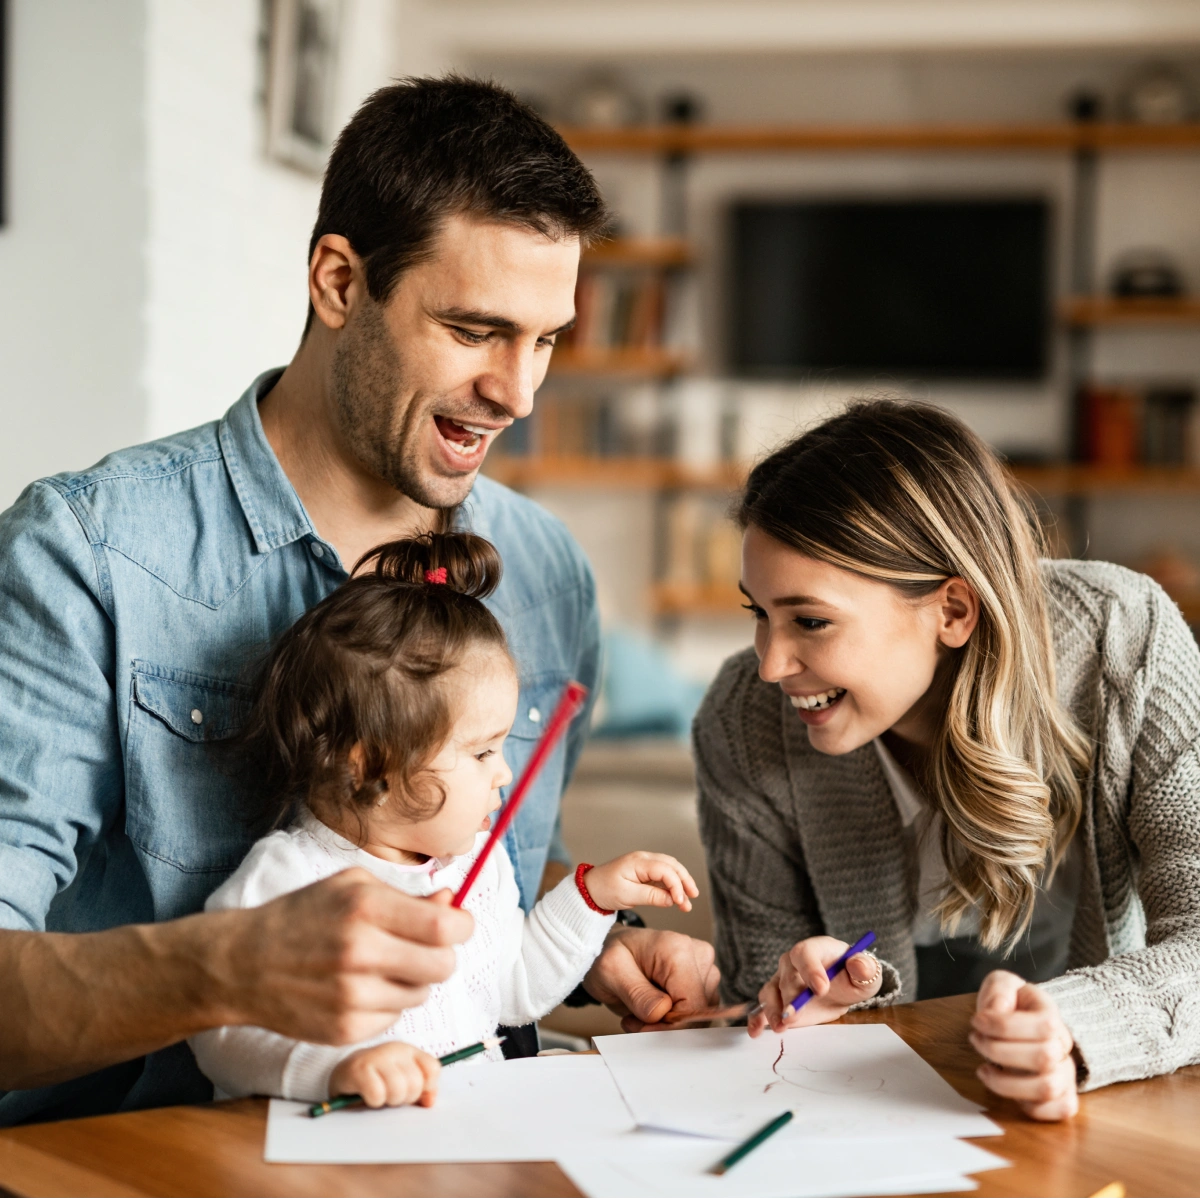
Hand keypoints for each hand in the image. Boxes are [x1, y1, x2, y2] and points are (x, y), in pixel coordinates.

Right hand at [212, 871, 472, 1044]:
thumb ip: (406, 897)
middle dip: (442, 955)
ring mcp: (352, 997)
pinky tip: (359, 987)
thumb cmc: (302, 916)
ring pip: (422, 994)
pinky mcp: (345, 1030)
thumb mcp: (351, 887)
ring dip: (413, 980)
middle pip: (443, 966)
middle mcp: (361, 953)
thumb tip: (453, 905)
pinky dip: (387, 1002)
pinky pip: (395, 1017)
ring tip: (381, 964)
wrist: (241, 964)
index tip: (458, 924)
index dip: (462, 926)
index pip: (444, 927)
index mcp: (365, 909)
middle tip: (424, 947)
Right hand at [329, 1041, 440, 1107]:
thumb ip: (421, 1089)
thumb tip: (429, 1101)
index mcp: (409, 1051)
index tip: (413, 1093)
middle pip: (415, 1084)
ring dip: (389, 1101)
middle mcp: (395, 1050)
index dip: (426, 1088)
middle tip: (392, 1096)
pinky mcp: (359, 1069)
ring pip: (398, 1090)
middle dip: (405, 1098)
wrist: (344, 1073)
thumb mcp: (402, 1080)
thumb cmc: (377, 1079)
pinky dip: (374, 1101)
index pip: (433, 1069)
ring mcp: (377, 1057)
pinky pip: (377, 1094)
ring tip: (381, 1095)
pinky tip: (367, 1095)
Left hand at [583, 852, 698, 913]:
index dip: (676, 885)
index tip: (680, 901)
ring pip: (670, 868)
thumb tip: (671, 899)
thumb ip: (651, 896)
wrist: (589, 889)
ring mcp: (644, 864)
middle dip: (685, 880)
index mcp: (638, 862)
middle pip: (672, 864)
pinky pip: (663, 875)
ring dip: (680, 883)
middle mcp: (644, 859)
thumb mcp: (627, 896)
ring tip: (687, 900)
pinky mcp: (644, 872)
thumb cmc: (604, 890)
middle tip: (693, 897)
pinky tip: (676, 897)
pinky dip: (672, 885)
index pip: (665, 869)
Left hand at [583, 926, 719, 1030]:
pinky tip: (651, 1008)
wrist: (609, 945)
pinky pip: (694, 1011)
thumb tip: (661, 1013)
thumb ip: (636, 993)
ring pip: (696, 1015)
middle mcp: (698, 956)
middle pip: (696, 1011)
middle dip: (664, 1025)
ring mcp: (703, 968)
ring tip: (638, 1010)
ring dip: (667, 1023)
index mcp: (678, 950)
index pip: (692, 1004)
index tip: (642, 1028)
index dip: (669, 1026)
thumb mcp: (610, 971)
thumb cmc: (609, 953)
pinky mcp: (702, 979)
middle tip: (633, 1018)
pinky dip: (672, 1019)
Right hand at [748, 936, 881, 1037]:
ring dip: (772, 1009)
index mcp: (815, 949)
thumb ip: (864, 967)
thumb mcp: (865, 972)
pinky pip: (763, 1006)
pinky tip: (756, 1031)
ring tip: (780, 1026)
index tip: (821, 989)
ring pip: (770, 991)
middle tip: (795, 1015)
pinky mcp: (778, 999)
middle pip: (786, 976)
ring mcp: (782, 980)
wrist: (842, 987)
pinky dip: (758, 1018)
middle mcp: (793, 962)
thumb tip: (858, 964)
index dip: (810, 969)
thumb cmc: (852, 975)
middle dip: (790, 997)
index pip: (804, 953)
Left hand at [970, 971, 1077, 1120]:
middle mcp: (1063, 1046)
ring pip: (1048, 1088)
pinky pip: (1059, 1110)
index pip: (1044, 1026)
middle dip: (999, 1051)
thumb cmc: (1010, 1003)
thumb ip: (1000, 990)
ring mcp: (1066, 1073)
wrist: (1021, 1021)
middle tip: (977, 1040)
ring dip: (1007, 1082)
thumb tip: (999, 1009)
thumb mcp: (1001, 984)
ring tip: (984, 1069)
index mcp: (1051, 1015)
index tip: (977, 1021)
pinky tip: (1004, 1087)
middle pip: (1044, 1057)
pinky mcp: (1063, 1096)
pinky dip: (1028, 1105)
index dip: (1004, 1026)